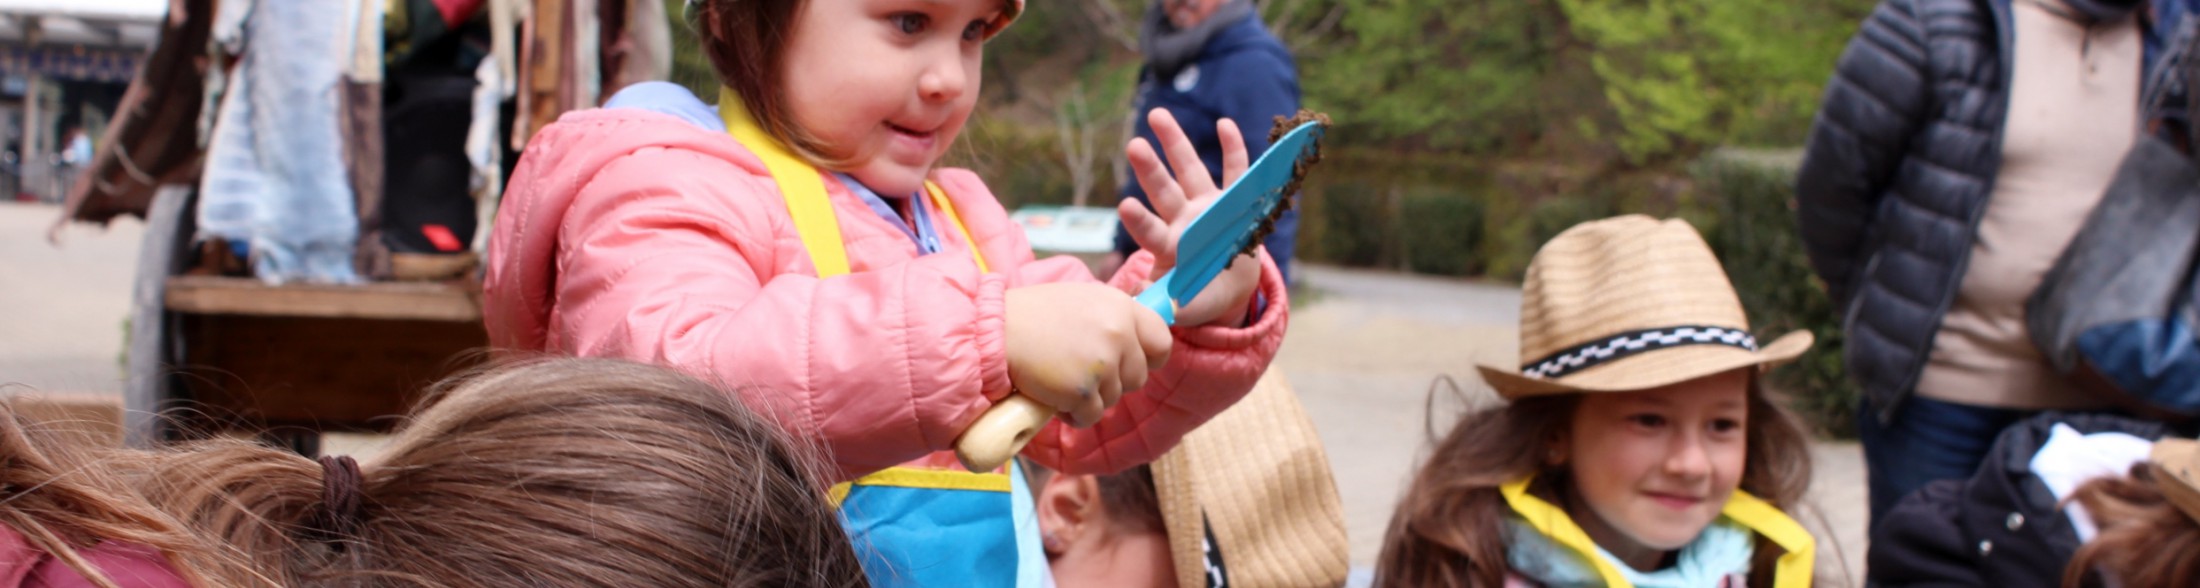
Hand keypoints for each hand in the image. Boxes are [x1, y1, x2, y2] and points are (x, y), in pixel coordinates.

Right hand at [1004, 282, 1173, 426]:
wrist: (993, 332)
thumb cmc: (1032, 315)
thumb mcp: (1082, 300)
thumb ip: (1113, 318)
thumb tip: (1136, 341)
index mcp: (1120, 306)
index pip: (1162, 341)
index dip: (1148, 358)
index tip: (1127, 362)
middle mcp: (1117, 333)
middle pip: (1138, 377)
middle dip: (1112, 382)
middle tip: (1080, 371)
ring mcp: (1101, 363)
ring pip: (1113, 399)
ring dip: (1089, 397)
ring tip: (1060, 378)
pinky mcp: (1082, 391)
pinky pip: (1091, 416)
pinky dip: (1072, 413)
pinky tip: (1052, 395)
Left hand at [1119, 108, 1260, 326]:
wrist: (1229, 289)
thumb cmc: (1201, 298)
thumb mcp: (1188, 307)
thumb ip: (1168, 307)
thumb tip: (1138, 300)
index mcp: (1169, 247)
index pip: (1150, 231)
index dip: (1139, 220)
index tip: (1125, 205)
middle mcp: (1183, 220)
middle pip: (1164, 191)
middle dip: (1150, 169)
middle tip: (1133, 146)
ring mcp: (1206, 206)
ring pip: (1189, 170)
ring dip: (1175, 143)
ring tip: (1157, 115)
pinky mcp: (1232, 201)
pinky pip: (1234, 171)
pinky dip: (1232, 148)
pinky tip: (1224, 124)